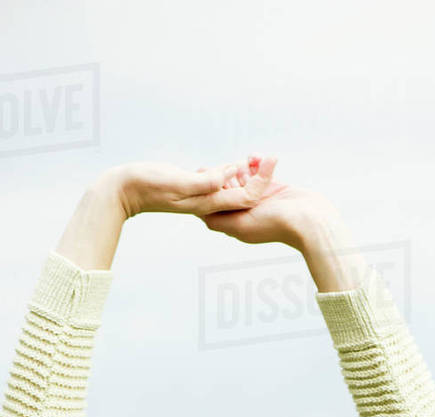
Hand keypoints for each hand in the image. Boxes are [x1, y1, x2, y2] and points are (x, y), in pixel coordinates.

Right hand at [109, 155, 279, 219]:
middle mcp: (209, 203)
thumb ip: (203, 182)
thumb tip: (229, 178)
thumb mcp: (177, 181)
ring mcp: (201, 196)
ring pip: (233, 188)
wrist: (124, 191)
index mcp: (209, 203)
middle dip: (260, 177)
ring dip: (248, 174)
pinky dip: (231, 172)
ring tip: (259, 157)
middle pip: (245, 194)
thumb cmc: (147, 185)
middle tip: (270, 157)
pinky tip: (237, 163)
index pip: (246, 197)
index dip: (263, 181)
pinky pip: (219, 182)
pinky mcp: (193, 187)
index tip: (271, 160)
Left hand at [199, 155, 340, 248]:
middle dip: (226, 173)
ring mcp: (260, 200)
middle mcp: (246, 212)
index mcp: (236, 223)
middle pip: (226, 189)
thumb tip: (197, 212)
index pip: (214, 203)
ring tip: (249, 160)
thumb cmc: (277, 224)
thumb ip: (219, 219)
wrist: (311, 219)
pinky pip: (259, 172)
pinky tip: (260, 157)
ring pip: (242, 177)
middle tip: (226, 164)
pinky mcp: (273, 188)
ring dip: (243, 165)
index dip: (209, 188)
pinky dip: (258, 163)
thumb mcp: (241, 224)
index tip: (206, 174)